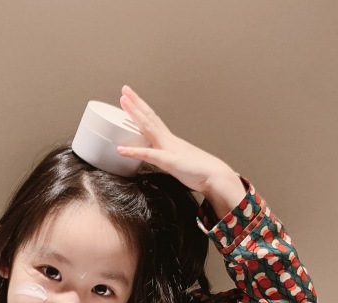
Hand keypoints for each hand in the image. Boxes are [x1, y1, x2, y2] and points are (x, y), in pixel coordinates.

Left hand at [117, 85, 246, 218]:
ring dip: (135, 114)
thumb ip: (169, 159)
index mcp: (170, 141)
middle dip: (136, 104)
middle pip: (150, 117)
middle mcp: (169, 140)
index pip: (154, 120)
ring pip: (149, 127)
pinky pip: (149, 155)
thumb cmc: (199, 172)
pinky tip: (121, 150)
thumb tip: (163, 160)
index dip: (142, 109)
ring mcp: (169, 148)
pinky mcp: (169, 161)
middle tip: (125, 91)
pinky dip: (134, 152)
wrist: (215, 176)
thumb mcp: (180, 163)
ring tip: (123, 102)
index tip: (132, 99)